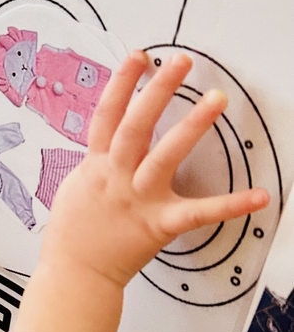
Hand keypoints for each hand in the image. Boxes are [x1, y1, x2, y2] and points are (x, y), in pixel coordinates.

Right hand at [15, 51, 269, 331]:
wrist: (73, 274)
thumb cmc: (73, 235)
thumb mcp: (75, 189)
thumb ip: (95, 165)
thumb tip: (106, 145)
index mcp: (96, 166)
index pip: (107, 115)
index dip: (121, 83)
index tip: (139, 57)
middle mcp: (117, 176)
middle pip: (136, 125)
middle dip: (157, 90)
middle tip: (181, 63)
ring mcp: (137, 199)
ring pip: (164, 156)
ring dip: (191, 126)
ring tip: (216, 100)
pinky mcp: (158, 225)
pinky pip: (197, 214)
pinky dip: (230, 206)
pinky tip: (259, 195)